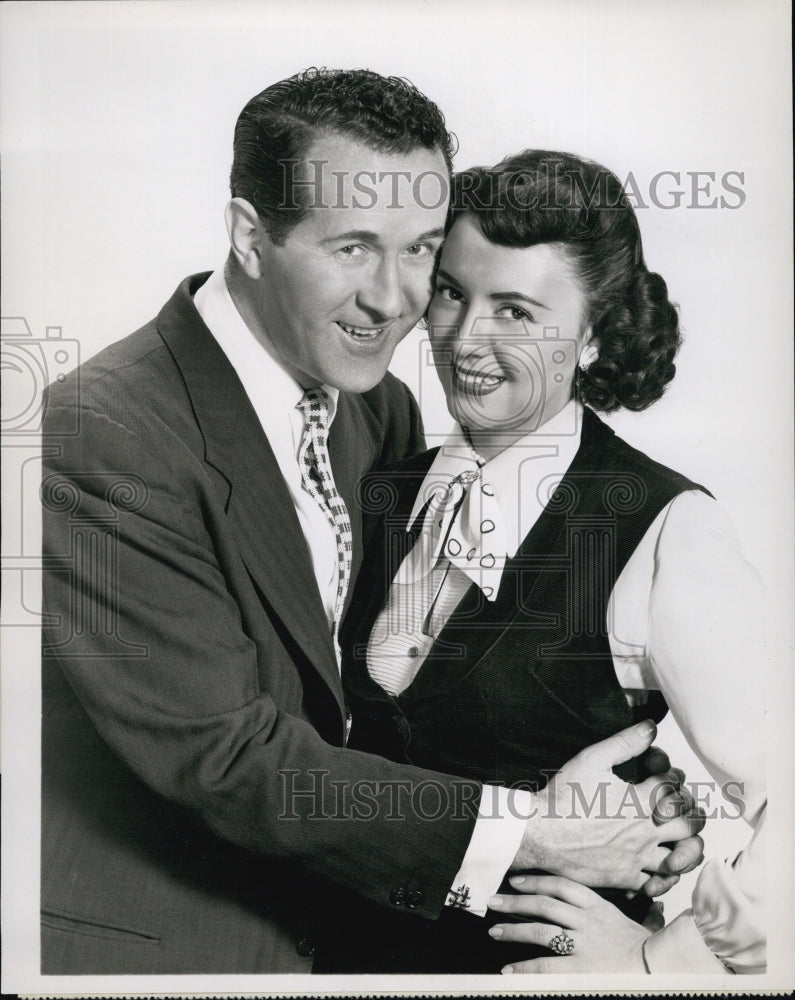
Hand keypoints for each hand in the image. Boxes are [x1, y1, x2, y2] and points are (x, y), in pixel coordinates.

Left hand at [488, 874, 649, 973]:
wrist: (661, 969)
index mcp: (599, 906)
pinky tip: (508, 970)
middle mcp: (587, 920)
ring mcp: (582, 943)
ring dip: (513, 930)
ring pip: (540, 930)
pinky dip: (524, 967)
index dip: (536, 880)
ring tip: (494, 930)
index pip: (561, 885)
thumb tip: (654, 907)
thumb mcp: (642, 925)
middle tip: (494, 901)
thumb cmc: (652, 951)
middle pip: (544, 904)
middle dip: (515, 902)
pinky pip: (546, 965)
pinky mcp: (580, 967)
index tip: (516, 881)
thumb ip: (636, 915)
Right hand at [512, 720, 697, 890]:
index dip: (675, 777)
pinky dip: (663, 876)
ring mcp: (636, 857)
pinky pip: (656, 883)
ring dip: (686, 847)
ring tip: (680, 840)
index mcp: (640, 801)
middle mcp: (645, 831)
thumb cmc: (563, 797)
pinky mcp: (624, 877)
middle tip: (683, 808)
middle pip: (690, 824)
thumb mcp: (591, 759)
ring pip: (681, 858)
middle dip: (692, 812)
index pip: (675, 786)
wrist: (540, 834)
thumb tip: (650, 727)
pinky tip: (657, 867)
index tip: (667, 776)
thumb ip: (624, 742)